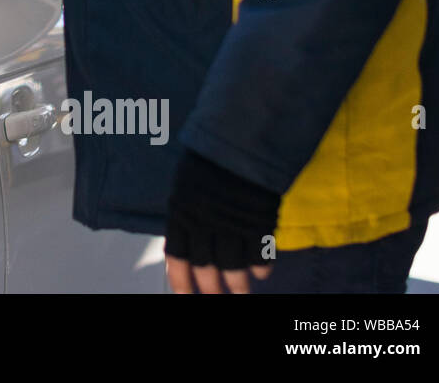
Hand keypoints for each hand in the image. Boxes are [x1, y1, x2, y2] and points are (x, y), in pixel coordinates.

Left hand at [164, 149, 279, 293]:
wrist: (239, 137)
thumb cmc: (210, 157)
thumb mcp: (187, 182)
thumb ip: (187, 213)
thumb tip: (188, 242)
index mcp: (180, 212)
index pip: (176, 257)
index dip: (180, 280)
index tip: (184, 297)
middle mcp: (202, 222)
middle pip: (205, 268)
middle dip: (210, 290)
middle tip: (215, 300)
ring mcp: (230, 224)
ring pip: (232, 268)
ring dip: (237, 286)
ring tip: (242, 296)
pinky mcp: (257, 222)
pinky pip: (259, 254)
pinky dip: (261, 266)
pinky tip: (262, 274)